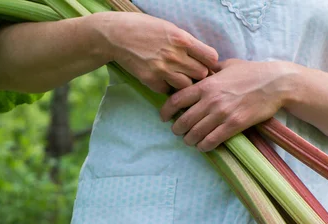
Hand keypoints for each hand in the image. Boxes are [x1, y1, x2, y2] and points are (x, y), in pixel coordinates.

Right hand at [96, 13, 217, 92]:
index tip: (205, 64)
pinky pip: (167, 91)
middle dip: (198, 75)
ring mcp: (163, 69)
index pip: (211, 57)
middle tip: (191, 74)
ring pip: (186, 86)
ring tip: (177, 78)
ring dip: (184, 84)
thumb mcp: (169, 28)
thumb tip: (202, 57)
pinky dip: (166, 88)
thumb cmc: (143, 28)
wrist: (116, 35)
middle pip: (201, 74)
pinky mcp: (151, 80)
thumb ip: (186, 42)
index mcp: (182, 39)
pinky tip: (162, 80)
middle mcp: (175, 55)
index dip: (210, 63)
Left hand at [159, 59, 294, 150]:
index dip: (165, 112)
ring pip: (195, 134)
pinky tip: (204, 146)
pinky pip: (211, 141)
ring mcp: (221, 114)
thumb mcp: (227, 66)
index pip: (176, 100)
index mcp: (206, 85)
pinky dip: (204, 146)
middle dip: (177, 129)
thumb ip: (210, 71)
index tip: (164, 118)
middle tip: (178, 132)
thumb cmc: (252, 72)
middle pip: (183, 121)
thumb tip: (200, 72)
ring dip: (190, 140)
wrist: (276, 83)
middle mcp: (210, 100)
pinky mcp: (233, 125)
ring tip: (191, 140)